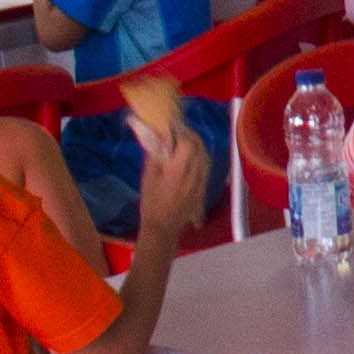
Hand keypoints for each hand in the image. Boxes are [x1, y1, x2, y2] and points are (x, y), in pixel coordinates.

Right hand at [133, 94, 215, 243]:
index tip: (173, 126)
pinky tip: (192, 155)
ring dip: (198, 144)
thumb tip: (162, 137)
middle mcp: (193, 175)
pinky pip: (206, 166)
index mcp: (178, 171)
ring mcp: (201, 182)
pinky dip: (200, 156)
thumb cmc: (151, 203)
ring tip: (186, 140)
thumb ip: (156, 156)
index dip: (182, 132)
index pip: (187, 144)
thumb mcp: (148, 178)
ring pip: (205, 156)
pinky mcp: (203, 188)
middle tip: (180, 130)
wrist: (163, 227)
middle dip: (191, 135)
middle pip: (199, 147)